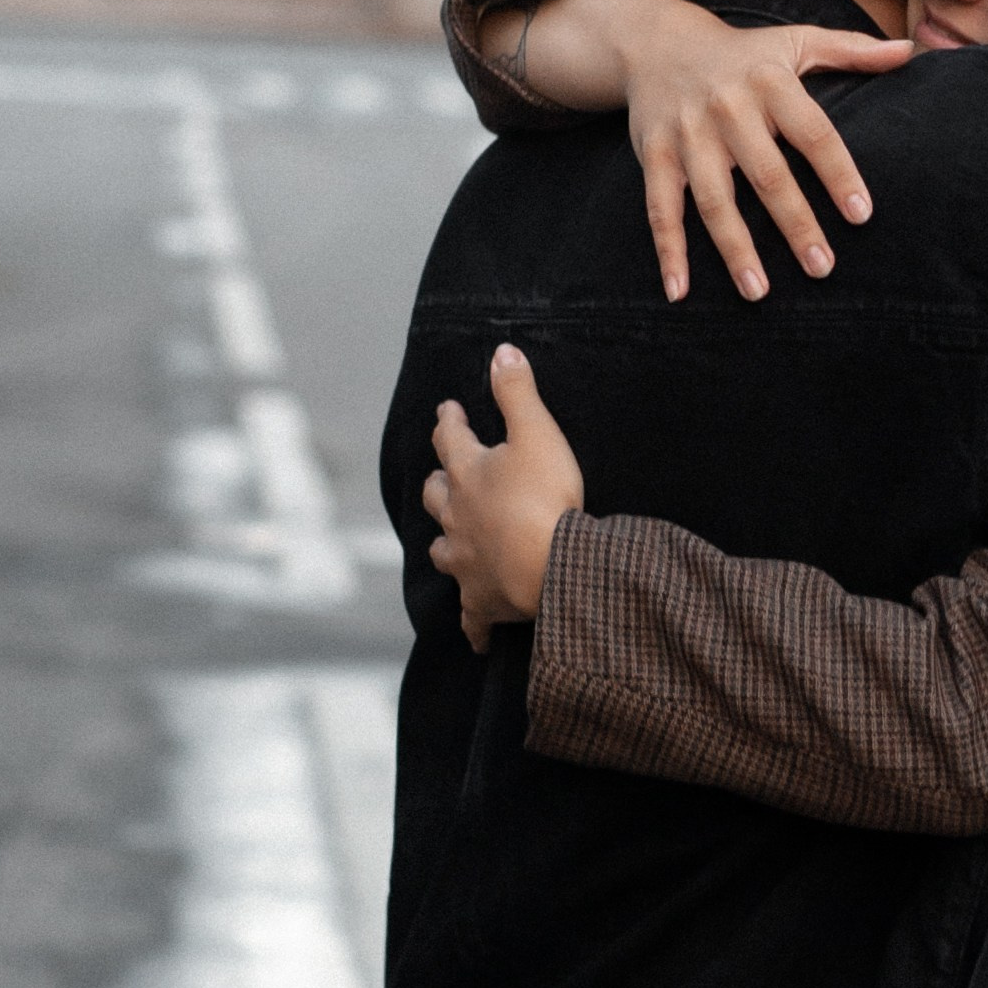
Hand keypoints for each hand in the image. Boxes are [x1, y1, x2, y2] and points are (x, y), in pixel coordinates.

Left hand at [422, 345, 585, 652]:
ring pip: (443, 550)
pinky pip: (472, 618)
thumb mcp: (538, 433)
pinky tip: (475, 637)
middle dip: (437, 483)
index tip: (446, 409)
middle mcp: (457, 517)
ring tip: (450, 541)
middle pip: (436, 496)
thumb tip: (502, 350)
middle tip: (441, 476)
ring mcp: (465, 561)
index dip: (448, 421)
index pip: (450, 439)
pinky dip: (473, 626)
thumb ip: (517, 391)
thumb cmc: (545, 497)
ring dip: (445, 543)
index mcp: (469, 474)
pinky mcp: (481, 601)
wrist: (551, 567)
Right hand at [617, 3, 912, 305]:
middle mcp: (728, 108)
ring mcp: (688, 134)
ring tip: (759, 291)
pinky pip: (659, 209)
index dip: (839, 174)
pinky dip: (668, 251)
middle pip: (767, 174)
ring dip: (734, 248)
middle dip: (795, 224)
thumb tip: (908, 51)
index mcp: (770, 83)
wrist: (656, 43)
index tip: (862, 214)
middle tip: (822, 268)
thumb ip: (851, 50)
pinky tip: (679, 291)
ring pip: (713, 199)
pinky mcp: (653, 154)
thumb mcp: (795, 41)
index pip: (813, 133)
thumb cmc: (743, 54)